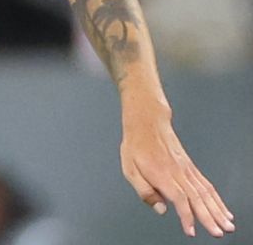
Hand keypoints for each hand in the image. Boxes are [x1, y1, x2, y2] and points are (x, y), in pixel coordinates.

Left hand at [120, 99, 234, 237]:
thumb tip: (161, 210)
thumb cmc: (136, 146)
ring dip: (218, 210)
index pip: (179, 199)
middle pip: (197, 198)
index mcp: (162, 175)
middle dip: (210, 218)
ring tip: (227, 225)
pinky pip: (207, 185)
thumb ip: (144, 192)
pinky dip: (217, 199)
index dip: (187, 216)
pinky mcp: (191, 168)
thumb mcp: (129, 169)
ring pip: (206, 193)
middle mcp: (178, 173)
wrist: (148, 123)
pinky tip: (223, 209)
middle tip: (219, 233)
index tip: (191, 231)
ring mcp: (187, 170)